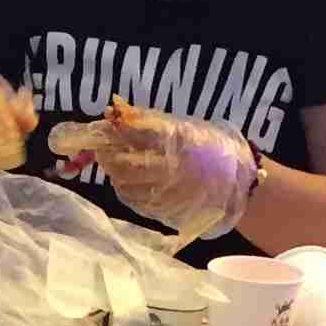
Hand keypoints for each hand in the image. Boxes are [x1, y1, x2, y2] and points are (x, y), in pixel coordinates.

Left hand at [43, 100, 260, 247]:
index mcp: (175, 138)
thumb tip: (111, 114)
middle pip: (119, 162)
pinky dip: (124, 188)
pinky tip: (132, 181)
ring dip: (114, 172)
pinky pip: (131, 199)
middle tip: (102, 149)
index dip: (102, 133)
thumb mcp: (185, 127)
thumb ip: (150, 123)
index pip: (128, 133)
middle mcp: (168, 166)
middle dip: (105, 155)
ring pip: (121, 183)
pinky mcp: (162, 210)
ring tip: (120, 163)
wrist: (239, 186)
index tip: (86, 132)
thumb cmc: (210, 149)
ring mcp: (165, 191)